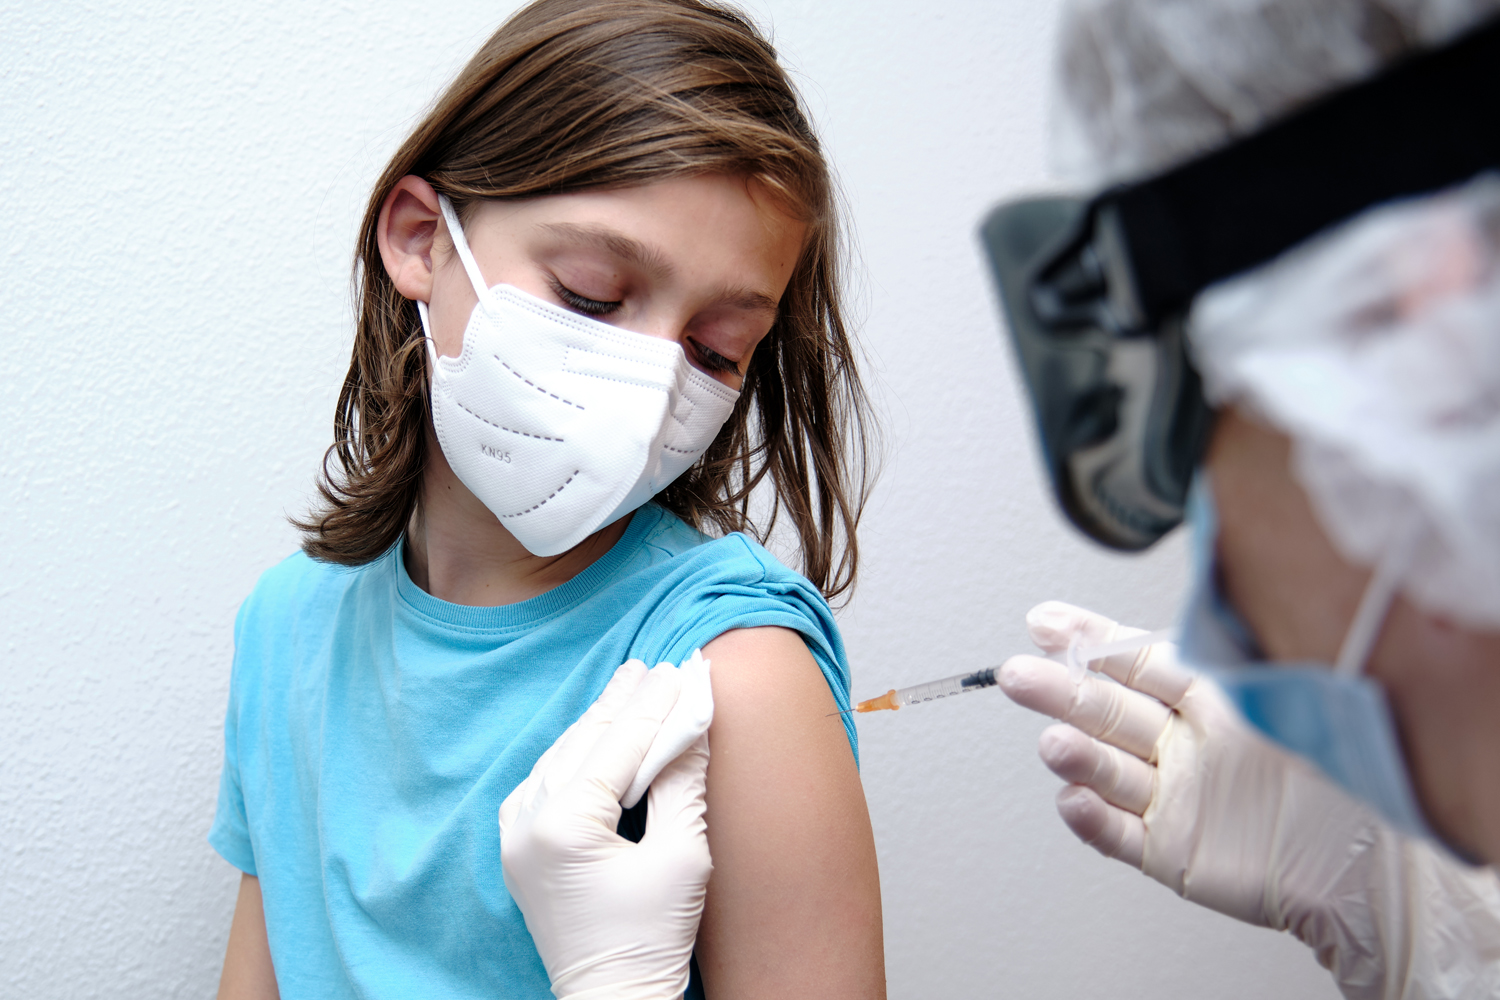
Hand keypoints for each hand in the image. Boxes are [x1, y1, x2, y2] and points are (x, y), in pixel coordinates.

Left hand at [499, 655, 713, 999]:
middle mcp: (527, 823)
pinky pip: (543, 782)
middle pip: (583, 742)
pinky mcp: (518, 848)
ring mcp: (515, 835)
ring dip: (597, 723)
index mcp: (564, 825)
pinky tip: (594, 733)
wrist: (613, 999)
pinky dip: (573, 753)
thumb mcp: (683, 856)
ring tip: (629, 686)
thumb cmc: (652, 936)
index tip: (681, 670)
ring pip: (559, 757)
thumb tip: (692, 723)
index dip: (656, 705)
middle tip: (655, 667)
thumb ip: (682, 783)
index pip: (619, 745)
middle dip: (623, 704)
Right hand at [998, 601, 1499, 999]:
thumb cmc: (1340, 775)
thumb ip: (1223, 658)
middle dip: (1059, 690)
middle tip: (1019, 674)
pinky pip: (1120, 834)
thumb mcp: (1281, 694)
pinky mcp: (1173, 851)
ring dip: (1075, 754)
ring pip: (1108, 770)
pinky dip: (1092, 819)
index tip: (1046, 622)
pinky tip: (1071, 799)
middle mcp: (1184, 746)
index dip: (1088, 641)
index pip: (1136, 661)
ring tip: (1053, 742)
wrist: (1374, 866)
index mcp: (1208, 701)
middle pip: (1108, 711)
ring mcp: (1175, 798)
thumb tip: (1178, 611)